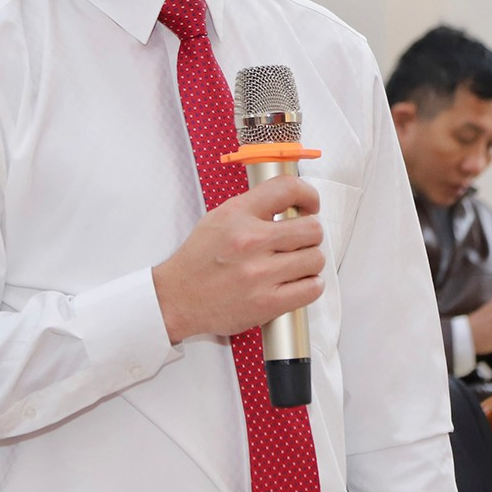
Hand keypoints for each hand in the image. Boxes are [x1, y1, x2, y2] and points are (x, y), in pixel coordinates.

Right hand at [152, 175, 324, 343]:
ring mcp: (259, 273)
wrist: (176, 298)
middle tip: (299, 241)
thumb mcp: (219, 218)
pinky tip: (295, 283)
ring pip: (315, 259)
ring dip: (309, 262)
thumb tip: (292, 204)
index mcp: (237, 214)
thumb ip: (254, 208)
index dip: (308, 195)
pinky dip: (309, 285)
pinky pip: (312, 288)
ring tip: (293, 265)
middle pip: (312, 228)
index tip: (310, 205)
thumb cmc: (198, 261)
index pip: (288, 189)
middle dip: (309, 235)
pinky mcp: (267, 303)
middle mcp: (249, 241)